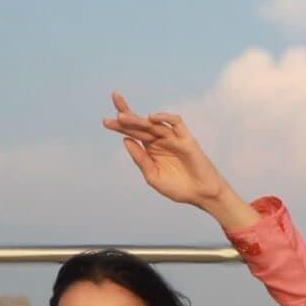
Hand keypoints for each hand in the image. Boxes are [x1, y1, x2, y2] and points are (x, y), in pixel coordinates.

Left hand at [102, 90, 228, 205]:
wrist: (200, 194)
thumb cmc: (177, 187)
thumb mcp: (153, 176)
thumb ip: (140, 159)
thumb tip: (125, 140)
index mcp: (150, 149)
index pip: (132, 132)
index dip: (120, 125)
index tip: (105, 121)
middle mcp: (159, 140)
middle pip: (140, 125)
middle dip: (125, 117)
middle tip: (111, 111)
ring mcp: (172, 138)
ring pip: (154, 124)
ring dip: (138, 120)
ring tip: (122, 117)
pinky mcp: (186, 138)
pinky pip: (176, 123)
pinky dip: (165, 118)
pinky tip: (152, 117)